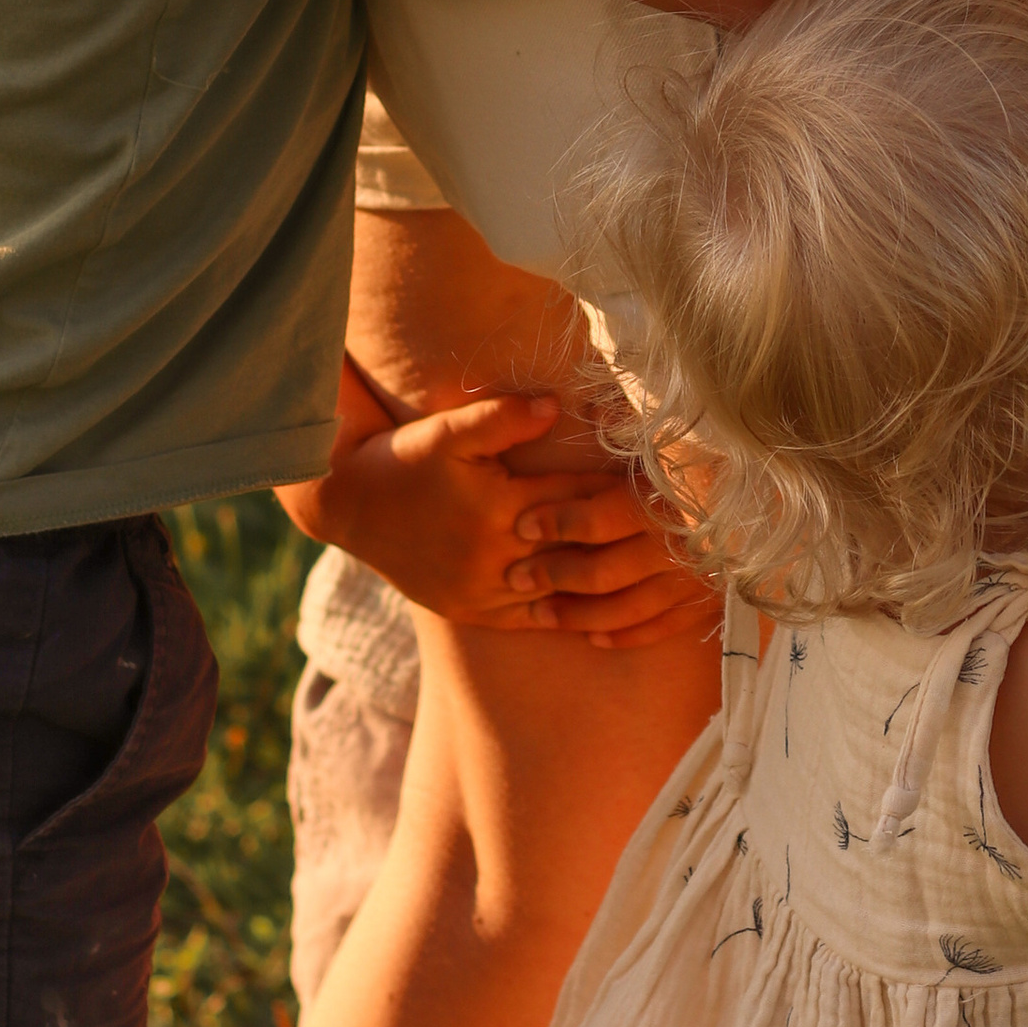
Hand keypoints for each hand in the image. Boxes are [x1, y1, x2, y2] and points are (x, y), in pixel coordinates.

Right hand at [277, 363, 718, 644]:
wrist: (348, 506)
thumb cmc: (403, 459)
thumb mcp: (448, 429)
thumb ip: (502, 417)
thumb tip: (557, 405)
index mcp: (497, 507)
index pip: (576, 498)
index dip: (620, 489)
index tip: (667, 484)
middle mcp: (495, 556)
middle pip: (578, 548)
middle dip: (624, 539)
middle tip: (679, 533)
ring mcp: (483, 591)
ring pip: (562, 592)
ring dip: (605, 584)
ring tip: (652, 575)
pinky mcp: (470, 612)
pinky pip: (532, 622)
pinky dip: (568, 616)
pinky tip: (602, 611)